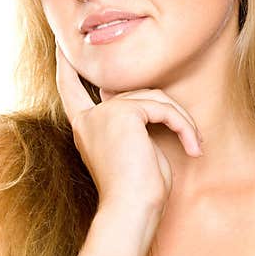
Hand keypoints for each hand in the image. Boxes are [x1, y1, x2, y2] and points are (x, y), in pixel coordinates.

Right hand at [55, 41, 202, 213]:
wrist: (131, 209)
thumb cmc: (138, 191)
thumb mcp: (133, 150)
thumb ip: (133, 122)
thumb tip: (146, 102)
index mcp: (85, 129)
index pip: (70, 89)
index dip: (65, 66)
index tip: (61, 46)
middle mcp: (89, 119)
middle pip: (131, 91)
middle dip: (167, 109)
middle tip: (192, 139)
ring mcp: (103, 114)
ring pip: (152, 97)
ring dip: (180, 121)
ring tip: (193, 148)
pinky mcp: (122, 113)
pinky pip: (162, 108)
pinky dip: (183, 126)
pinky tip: (192, 147)